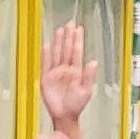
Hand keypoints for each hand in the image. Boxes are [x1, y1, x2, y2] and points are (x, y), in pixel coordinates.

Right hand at [40, 20, 95, 138]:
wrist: (65, 116)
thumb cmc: (76, 105)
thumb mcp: (86, 91)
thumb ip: (89, 77)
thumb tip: (93, 62)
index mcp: (76, 71)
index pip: (76, 52)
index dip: (77, 40)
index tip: (78, 29)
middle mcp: (66, 69)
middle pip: (66, 49)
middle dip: (68, 36)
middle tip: (70, 23)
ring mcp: (55, 73)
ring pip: (57, 54)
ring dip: (58, 42)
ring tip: (59, 30)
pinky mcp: (46, 78)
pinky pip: (45, 64)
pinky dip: (46, 55)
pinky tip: (47, 45)